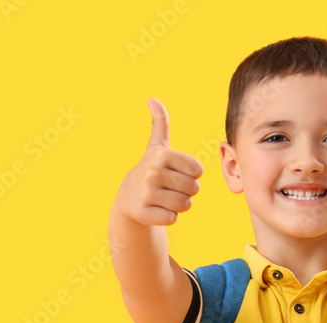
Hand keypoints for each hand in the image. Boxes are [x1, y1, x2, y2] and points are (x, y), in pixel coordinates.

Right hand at [114, 98, 203, 225]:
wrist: (128, 197)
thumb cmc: (151, 169)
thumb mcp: (156, 146)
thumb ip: (160, 123)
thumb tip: (152, 99)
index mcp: (162, 156)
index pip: (198, 171)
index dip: (191, 175)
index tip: (175, 173)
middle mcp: (153, 173)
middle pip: (194, 189)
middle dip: (186, 191)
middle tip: (169, 188)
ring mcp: (147, 194)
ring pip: (185, 205)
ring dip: (179, 205)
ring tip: (164, 198)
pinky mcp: (144, 214)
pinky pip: (173, 218)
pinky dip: (169, 217)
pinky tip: (157, 209)